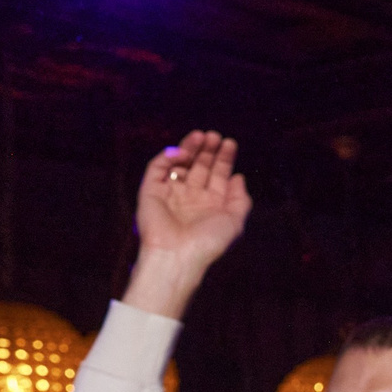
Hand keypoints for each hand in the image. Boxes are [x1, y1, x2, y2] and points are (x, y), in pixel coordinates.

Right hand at [122, 132, 251, 317]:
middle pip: (200, 166)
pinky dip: (168, 157)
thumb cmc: (208, 243)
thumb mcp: (234, 222)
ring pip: (180, 164)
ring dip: (190, 148)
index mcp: (210, 204)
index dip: (224, 158)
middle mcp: (191, 196)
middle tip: (215, 136)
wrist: (178, 255)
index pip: (218, 175)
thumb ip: (240, 200)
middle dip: (208, 150)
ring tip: (202, 136)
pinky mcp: (151, 190)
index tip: (230, 143)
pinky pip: (157, 168)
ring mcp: (171, 192)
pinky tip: (183, 153)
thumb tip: (239, 177)